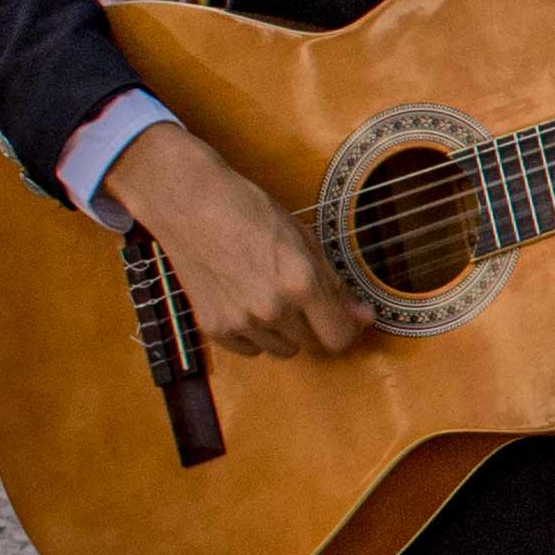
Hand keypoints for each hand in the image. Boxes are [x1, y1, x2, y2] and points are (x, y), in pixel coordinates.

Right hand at [119, 119, 366, 360]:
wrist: (191, 204)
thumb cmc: (250, 213)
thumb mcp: (304, 240)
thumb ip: (335, 285)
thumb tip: (363, 317)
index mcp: (301, 283)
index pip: (339, 337)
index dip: (347, 329)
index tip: (345, 318)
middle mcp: (272, 309)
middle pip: (311, 345)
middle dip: (313, 324)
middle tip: (299, 295)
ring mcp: (240, 322)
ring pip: (281, 350)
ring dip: (284, 332)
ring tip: (269, 294)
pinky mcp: (214, 328)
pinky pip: (249, 350)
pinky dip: (253, 334)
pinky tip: (245, 301)